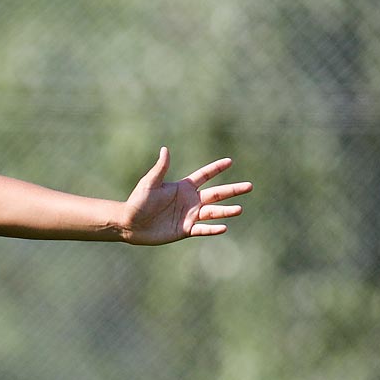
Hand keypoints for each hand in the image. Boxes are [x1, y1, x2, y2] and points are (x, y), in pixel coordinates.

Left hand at [124, 148, 250, 245]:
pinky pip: (202, 229)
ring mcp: (189, 216)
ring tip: (239, 209)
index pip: (204, 175)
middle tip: (249, 186)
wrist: (129, 224)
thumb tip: (165, 149)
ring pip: (213, 212)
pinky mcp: (185, 230)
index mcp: (183, 187)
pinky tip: (224, 227)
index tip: (230, 161)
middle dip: (232, 190)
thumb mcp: (150, 183)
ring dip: (226, 211)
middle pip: (216, 194)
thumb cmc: (137, 201)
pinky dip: (212, 229)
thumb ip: (160, 168)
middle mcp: (190, 201)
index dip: (216, 168)